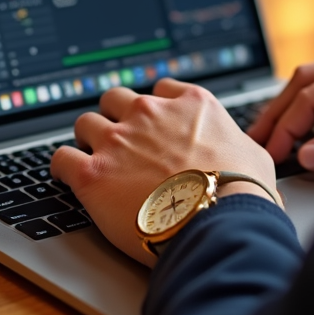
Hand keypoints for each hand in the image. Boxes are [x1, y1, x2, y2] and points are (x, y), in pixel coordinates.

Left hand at [51, 78, 277, 266]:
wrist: (220, 222)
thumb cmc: (243, 194)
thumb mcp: (252, 155)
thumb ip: (235, 143)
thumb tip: (240, 155)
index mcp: (189, 104)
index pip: (159, 91)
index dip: (154, 111)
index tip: (152, 126)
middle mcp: (150, 114)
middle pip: (115, 99)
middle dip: (115, 118)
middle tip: (120, 144)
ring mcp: (118, 140)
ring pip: (85, 123)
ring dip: (88, 141)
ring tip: (93, 161)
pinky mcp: (93, 173)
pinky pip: (61, 158)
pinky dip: (62, 167)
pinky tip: (67, 177)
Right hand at [248, 49, 313, 170]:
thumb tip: (308, 154)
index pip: (312, 96)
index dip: (287, 126)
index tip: (271, 152)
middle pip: (302, 80)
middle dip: (276, 111)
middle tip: (255, 141)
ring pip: (310, 79)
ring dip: (287, 105)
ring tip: (267, 133)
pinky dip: (304, 102)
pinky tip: (296, 121)